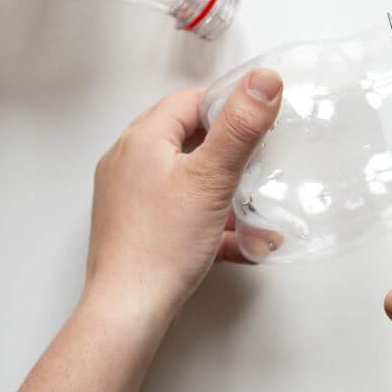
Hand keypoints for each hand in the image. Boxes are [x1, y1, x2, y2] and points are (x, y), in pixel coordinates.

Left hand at [87, 69, 282, 310]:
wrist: (129, 311)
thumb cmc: (160, 246)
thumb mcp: (212, 179)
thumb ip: (240, 127)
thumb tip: (263, 80)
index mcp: (141, 141)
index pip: (188, 102)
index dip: (226, 103)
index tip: (259, 113)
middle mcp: (128, 164)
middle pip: (187, 138)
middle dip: (229, 150)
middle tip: (261, 156)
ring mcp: (130, 198)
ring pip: (187, 179)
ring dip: (225, 191)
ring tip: (254, 205)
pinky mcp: (138, 228)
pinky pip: (181, 212)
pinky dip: (212, 221)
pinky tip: (241, 242)